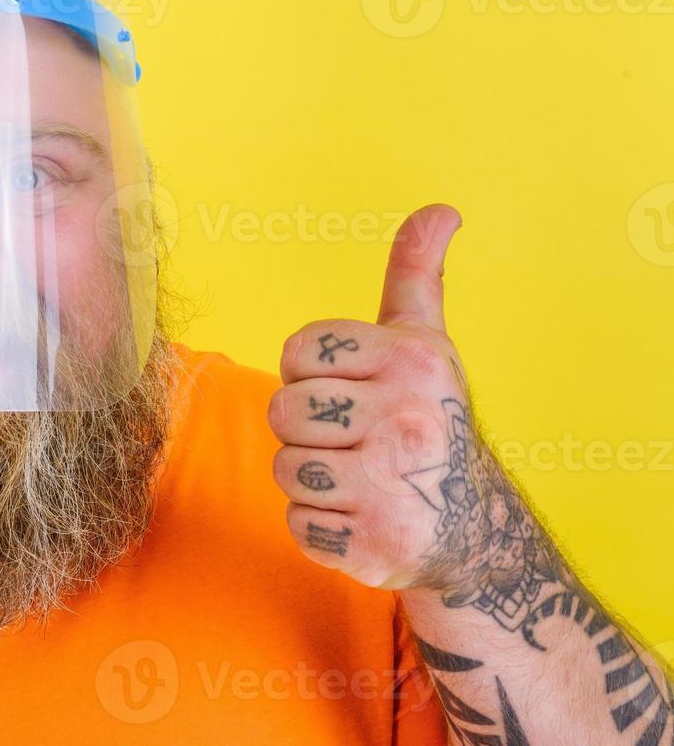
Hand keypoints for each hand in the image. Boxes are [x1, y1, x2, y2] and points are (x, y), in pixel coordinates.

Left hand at [269, 204, 506, 592]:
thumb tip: (440, 209)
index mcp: (413, 361)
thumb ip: (415, 274)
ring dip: (309, 478)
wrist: (470, 525)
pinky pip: (299, 523)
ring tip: (355, 477)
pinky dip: (319, 525)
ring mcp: (394, 487)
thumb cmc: (426, 415)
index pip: (299, 350)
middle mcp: (409, 419)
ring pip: (286, 468)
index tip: (349, 388)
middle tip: (351, 439)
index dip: (310, 372)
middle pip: (284, 411)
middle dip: (306, 428)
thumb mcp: (424, 340)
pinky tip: (360, 516)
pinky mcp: (376, 545)